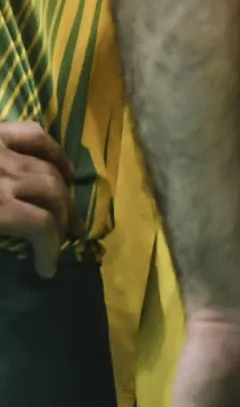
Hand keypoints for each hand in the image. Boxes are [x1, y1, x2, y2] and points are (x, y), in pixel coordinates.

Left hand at [0, 120, 70, 276]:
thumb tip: (14, 244)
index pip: (39, 226)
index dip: (49, 250)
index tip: (48, 271)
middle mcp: (3, 175)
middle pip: (52, 195)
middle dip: (63, 220)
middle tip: (65, 240)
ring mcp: (0, 147)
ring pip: (49, 168)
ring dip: (63, 192)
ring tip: (65, 211)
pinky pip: (36, 135)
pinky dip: (54, 152)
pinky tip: (62, 168)